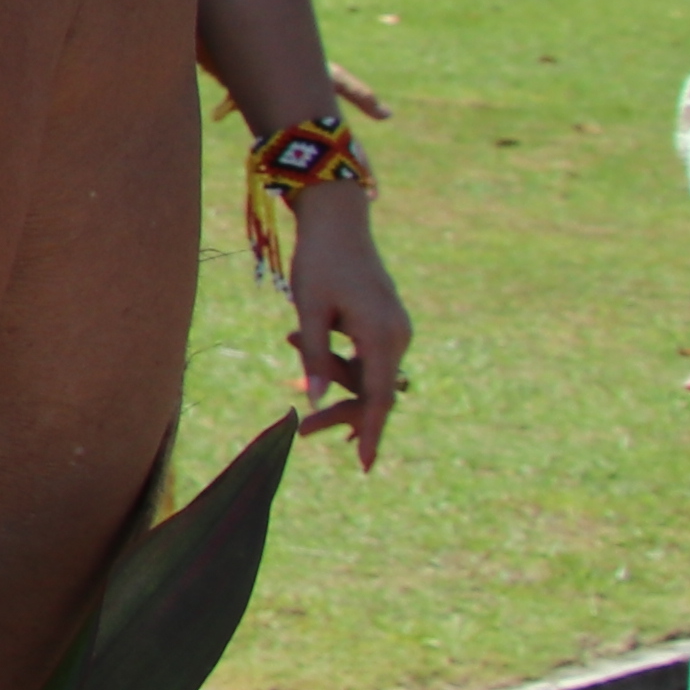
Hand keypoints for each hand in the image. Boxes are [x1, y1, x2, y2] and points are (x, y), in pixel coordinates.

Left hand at [278, 187, 411, 468]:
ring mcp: (396, 330)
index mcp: (382, 336)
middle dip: (340, 411)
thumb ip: (312, 356)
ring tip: (292, 333)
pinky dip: (338, 359)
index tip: (366, 466)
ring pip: (367, 375)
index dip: (372, 434)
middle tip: (301, 430)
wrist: (339, 223)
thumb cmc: (320, 263)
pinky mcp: (387, 324)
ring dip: (331, 374)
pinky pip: (366, 358)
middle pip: (373, 392)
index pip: (379, 397)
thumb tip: (313, 401)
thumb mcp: (308, 311)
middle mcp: (398, 336)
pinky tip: (301, 333)